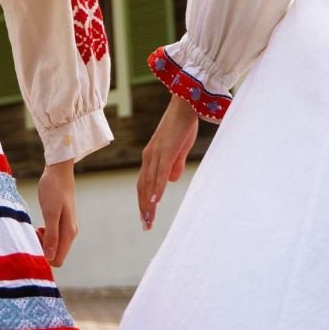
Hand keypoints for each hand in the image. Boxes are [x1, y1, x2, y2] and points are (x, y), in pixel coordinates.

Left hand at [36, 158, 76, 266]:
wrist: (59, 170)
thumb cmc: (54, 189)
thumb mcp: (50, 212)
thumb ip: (51, 235)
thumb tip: (50, 257)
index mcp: (69, 232)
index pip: (58, 260)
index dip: (44, 257)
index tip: (34, 242)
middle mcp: (70, 232)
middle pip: (56, 254)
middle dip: (42, 249)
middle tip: (33, 233)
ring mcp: (66, 227)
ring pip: (53, 246)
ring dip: (42, 242)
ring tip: (34, 228)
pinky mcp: (61, 221)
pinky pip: (52, 237)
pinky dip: (44, 235)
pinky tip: (38, 226)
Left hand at [137, 96, 197, 230]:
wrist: (185, 104)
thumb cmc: (182, 125)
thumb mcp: (178, 149)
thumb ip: (174, 164)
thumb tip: (172, 181)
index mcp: (152, 156)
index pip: (144, 183)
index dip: (144, 201)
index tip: (146, 218)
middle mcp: (149, 156)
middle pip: (143, 186)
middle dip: (144, 207)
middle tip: (146, 225)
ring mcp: (157, 153)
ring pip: (149, 182)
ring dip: (148, 203)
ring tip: (148, 220)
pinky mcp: (166, 150)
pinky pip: (160, 172)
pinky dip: (157, 187)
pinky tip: (155, 201)